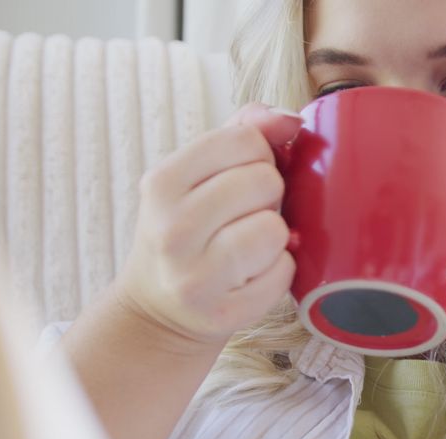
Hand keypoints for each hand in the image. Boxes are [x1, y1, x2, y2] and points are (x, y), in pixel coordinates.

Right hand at [115, 104, 303, 345]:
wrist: (157, 309)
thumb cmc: (187, 231)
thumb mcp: (195, 176)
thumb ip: (240, 133)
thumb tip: (288, 118)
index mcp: (162, 183)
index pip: (245, 140)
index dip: (260, 155)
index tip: (241, 177)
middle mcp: (171, 228)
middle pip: (265, 181)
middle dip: (268, 196)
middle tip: (244, 216)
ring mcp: (194, 276)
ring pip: (275, 228)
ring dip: (274, 236)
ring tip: (249, 246)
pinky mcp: (222, 314)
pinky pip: (284, 272)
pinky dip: (278, 271)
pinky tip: (252, 275)